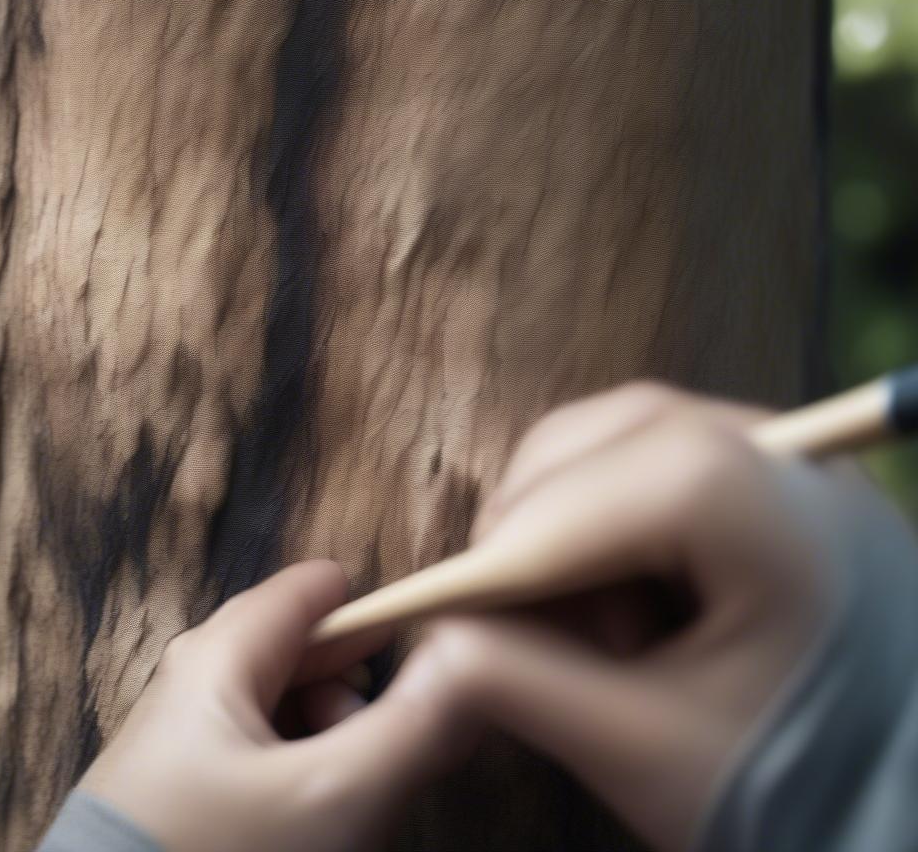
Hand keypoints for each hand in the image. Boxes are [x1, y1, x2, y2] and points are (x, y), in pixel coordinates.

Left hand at [79, 561, 470, 851]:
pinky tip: (312, 815)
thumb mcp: (333, 797)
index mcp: (221, 652)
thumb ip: (413, 727)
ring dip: (334, 736)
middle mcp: (196, 673)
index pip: (317, 589)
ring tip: (350, 794)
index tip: (425, 664)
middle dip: (357, 689)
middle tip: (386, 752)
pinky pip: (263, 745)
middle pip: (305, 647)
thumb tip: (471, 661)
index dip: (378, 614)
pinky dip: (301, 766)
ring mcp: (185, 727)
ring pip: (287, 701)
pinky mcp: (182, 777)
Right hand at [417, 382, 883, 851]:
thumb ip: (518, 686)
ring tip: (604, 630)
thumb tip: (424, 646)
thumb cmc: (804, 786)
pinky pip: (647, 459)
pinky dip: (601, 516)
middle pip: (591, 446)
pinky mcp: (768, 469)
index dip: (500, 556)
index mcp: (764, 503)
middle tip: (538, 640)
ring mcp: (776, 446)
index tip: (438, 616)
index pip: (588, 494)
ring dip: (561, 525)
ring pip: (609, 442)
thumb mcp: (649, 751)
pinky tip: (630, 596)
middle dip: (530, 539)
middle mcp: (772, 443)